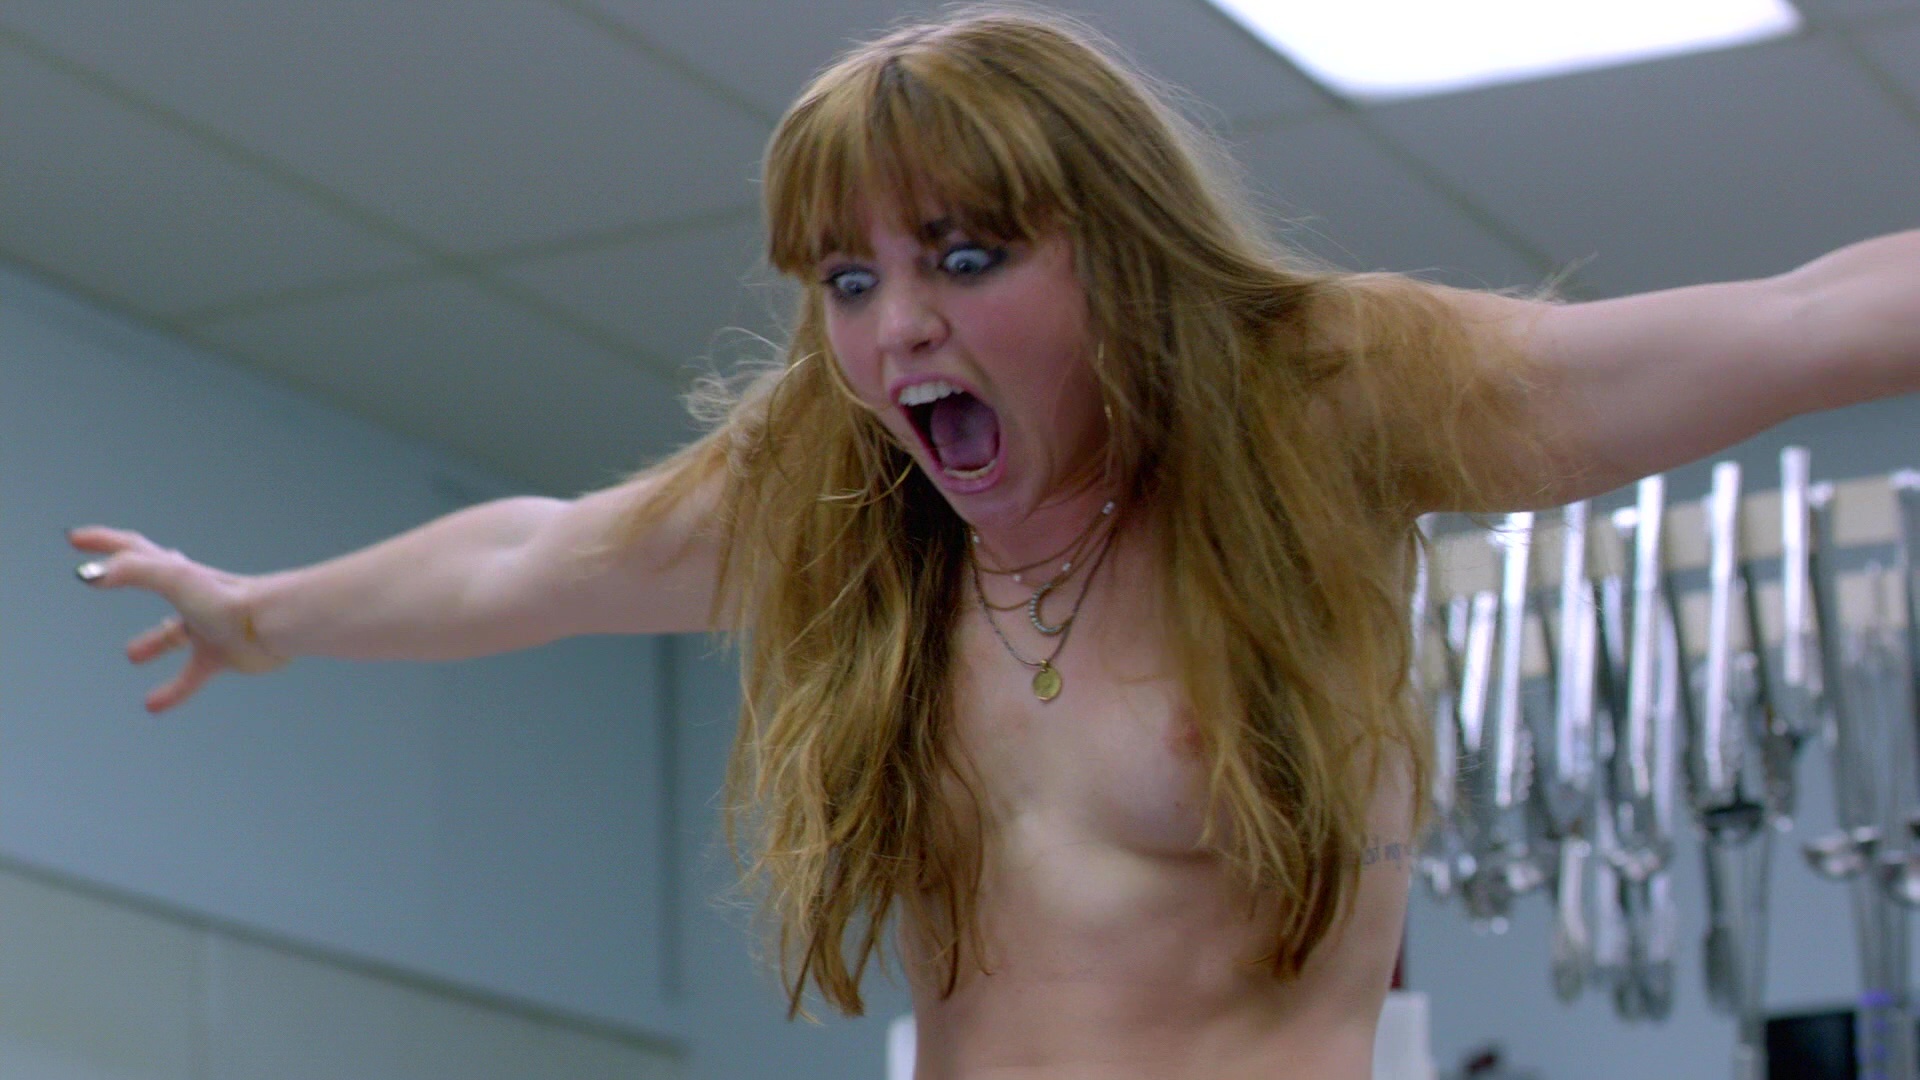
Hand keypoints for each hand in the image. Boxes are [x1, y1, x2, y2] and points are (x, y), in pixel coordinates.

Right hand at [68, 526, 290, 712]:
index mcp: (176, 572)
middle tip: (100, 578)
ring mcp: (207, 625)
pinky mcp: (222, 655)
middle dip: (125, 576)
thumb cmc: (228, 598)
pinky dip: (173, 690)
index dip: (103, 542)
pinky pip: (191, 676)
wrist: (274, 625)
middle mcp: (192, 595)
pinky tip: (154, 705)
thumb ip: (131, 571)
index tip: (76, 539)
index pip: (132, 550)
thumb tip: (92, 574)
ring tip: (132, 655)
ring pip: (174, 634)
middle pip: (151, 581)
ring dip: (152, 643)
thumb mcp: (172, 577)